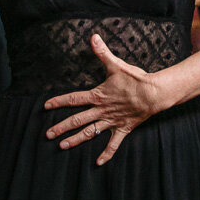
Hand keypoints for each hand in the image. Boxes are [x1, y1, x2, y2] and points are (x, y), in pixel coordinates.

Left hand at [42, 34, 164, 165]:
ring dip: (75, 140)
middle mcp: (101, 111)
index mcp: (98, 96)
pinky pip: (112, 144)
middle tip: (48, 134)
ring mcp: (111, 122)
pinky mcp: (122, 129)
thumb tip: (93, 37)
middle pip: (77, 120)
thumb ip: (102, 52)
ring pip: (89, 133)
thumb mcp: (117, 65)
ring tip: (62, 146)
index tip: (46, 106)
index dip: (59, 102)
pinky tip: (98, 163)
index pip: (73, 98)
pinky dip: (106, 154)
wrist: (153, 93)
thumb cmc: (135, 79)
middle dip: (61, 127)